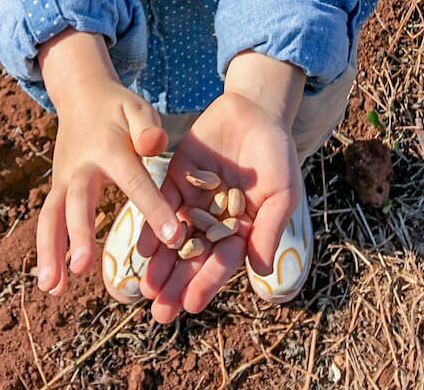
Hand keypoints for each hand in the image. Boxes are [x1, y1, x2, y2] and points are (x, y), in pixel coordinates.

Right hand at [34, 73, 184, 296]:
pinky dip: (47, 252)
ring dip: (50, 252)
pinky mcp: (57, 189)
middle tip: (85, 265)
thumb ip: (147, 126)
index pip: (135, 180)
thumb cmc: (118, 108)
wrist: (80, 95)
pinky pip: (48, 222)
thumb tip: (155, 145)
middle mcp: (81, 167)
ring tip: (52, 288)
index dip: (154, 208)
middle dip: (80, 232)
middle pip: (78, 200)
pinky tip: (51, 285)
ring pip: (51, 216)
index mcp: (109, 148)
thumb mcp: (137, 107)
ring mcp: (64, 179)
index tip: (172, 237)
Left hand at [135, 90, 301, 321]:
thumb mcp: (281, 191)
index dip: (207, 283)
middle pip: (194, 258)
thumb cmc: (276, 153)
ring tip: (146, 289)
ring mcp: (195, 201)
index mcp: (242, 229)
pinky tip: (143, 248)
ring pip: (175, 238)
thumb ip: (269, 228)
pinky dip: (152, 227)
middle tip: (160, 313)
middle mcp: (215, 221)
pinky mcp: (177, 178)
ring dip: (161, 264)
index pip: (222, 262)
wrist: (255, 111)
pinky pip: (162, 204)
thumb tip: (262, 272)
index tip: (192, 305)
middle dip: (177, 284)